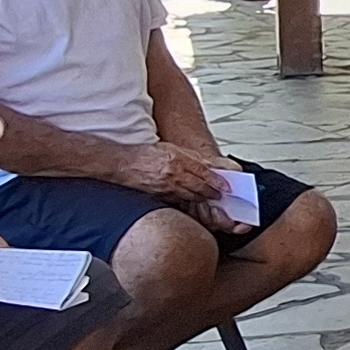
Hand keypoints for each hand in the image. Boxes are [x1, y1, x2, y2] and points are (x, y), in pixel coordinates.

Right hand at [118, 142, 241, 223]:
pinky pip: (179, 200)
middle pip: (200, 186)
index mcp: (177, 158)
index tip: (226, 186)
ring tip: (210, 199)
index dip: (217, 180)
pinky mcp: (161, 195)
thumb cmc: (145, 155)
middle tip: (221, 195)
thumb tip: (205, 164)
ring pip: (191, 195)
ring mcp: (166, 186)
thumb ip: (189, 156)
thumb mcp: (169, 148)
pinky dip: (188, 201)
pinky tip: (193, 201)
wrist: (123, 165)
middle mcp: (173, 173)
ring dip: (202, 198)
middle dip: (212, 192)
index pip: (203, 171)